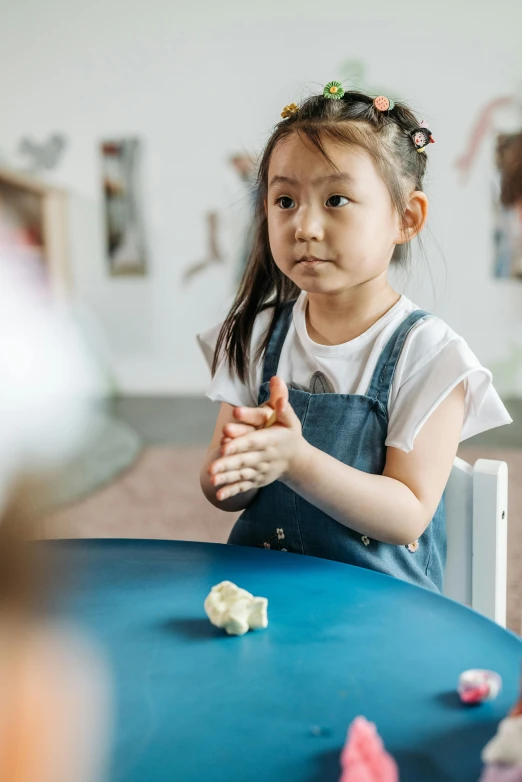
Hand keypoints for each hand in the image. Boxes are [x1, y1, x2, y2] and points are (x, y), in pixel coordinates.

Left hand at [209, 377, 308, 500]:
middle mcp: (264, 457)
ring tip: (210, 480)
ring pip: (241, 475)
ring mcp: (260, 470)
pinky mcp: (256, 480)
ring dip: (226, 478)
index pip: (253, 441)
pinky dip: (231, 492)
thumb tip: (276, 380)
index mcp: (270, 440)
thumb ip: (282, 402)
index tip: (225, 444)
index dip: (239, 443)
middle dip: (227, 464)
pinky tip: (218, 496)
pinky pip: (243, 486)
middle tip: (211, 467)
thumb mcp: (290, 418)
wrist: (298, 461)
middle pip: (244, 460)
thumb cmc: (290, 434)